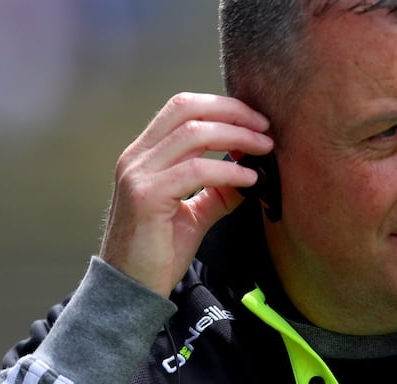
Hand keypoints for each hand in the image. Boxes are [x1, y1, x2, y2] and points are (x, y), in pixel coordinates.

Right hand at [99, 92, 273, 296]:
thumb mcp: (195, 212)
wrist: (131, 291)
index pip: (182, 107)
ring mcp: (138, 175)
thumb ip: (219, 189)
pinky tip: (249, 178)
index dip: (222, 106)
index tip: (255, 119)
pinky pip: (196, 170)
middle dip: (233, 111)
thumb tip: (253, 170)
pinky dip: (228, 170)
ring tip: (263, 148)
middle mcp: (137, 158)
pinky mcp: (146, 197)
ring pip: (193, 133)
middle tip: (265, 126)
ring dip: (237, 136)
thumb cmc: (158, 252)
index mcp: (145, 155)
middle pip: (187, 108)